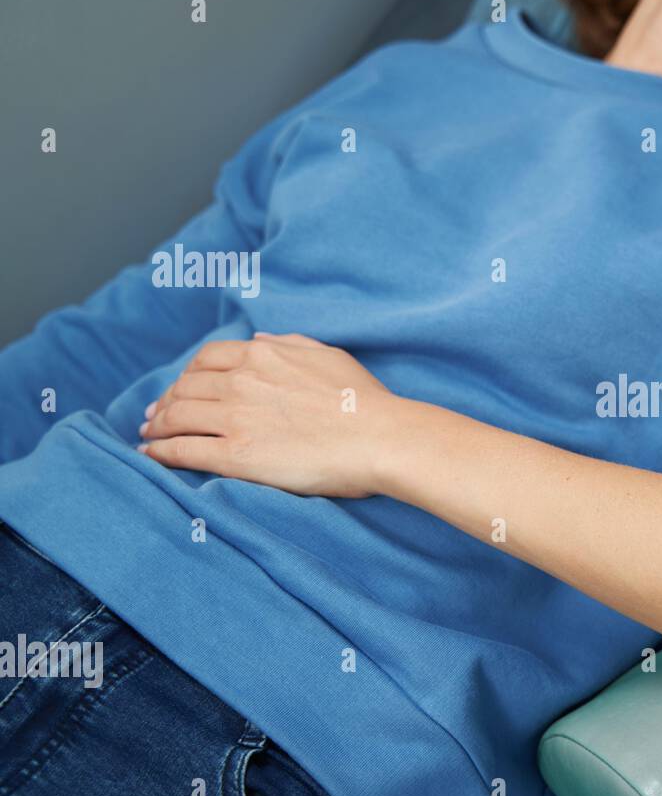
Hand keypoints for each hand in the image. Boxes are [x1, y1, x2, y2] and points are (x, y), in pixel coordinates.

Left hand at [138, 333, 396, 496]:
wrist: (379, 438)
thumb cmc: (365, 400)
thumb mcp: (328, 355)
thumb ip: (289, 344)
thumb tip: (260, 340)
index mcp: (263, 355)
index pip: (208, 359)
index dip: (189, 373)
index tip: (183, 387)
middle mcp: (242, 381)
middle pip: (186, 387)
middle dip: (166, 400)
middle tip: (156, 413)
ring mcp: (235, 418)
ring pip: (177, 415)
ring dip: (157, 424)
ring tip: (149, 434)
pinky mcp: (235, 455)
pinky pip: (183, 450)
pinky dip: (159, 451)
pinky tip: (149, 455)